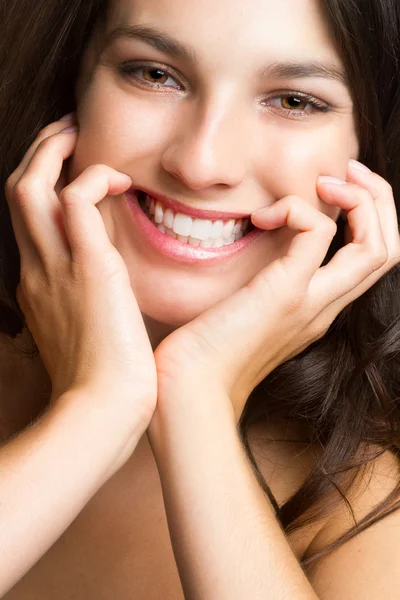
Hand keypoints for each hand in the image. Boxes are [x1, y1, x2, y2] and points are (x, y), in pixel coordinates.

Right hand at [5, 114, 156, 434]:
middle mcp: (37, 272)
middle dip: (38, 156)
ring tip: (78, 133)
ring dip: (52, 152)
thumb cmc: (105, 384)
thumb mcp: (86, 339)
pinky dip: (93, 178)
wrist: (105, 412)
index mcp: (38, 289)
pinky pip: (75, 201)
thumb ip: (89, 311)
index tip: (69, 175)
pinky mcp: (88, 268)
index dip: (45, 191)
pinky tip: (121, 180)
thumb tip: (108, 298)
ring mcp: (55, 268)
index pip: (31, 226)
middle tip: (66, 134)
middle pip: (18, 195)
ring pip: (31, 188)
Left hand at [153, 161, 399, 418]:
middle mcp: (326, 308)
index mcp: (319, 310)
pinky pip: (317, 234)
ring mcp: (312, 303)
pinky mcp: (285, 295)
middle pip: (389, 250)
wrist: (188, 391)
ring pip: (377, 246)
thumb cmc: (204, 353)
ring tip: (326, 181)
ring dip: (361, 199)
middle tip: (348, 171)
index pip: (371, 260)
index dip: (369, 218)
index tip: (337, 190)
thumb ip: (262, 284)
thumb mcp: (245, 313)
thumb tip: (253, 244)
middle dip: (380, 200)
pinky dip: (298, 209)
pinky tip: (262, 215)